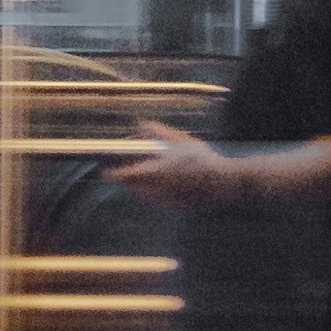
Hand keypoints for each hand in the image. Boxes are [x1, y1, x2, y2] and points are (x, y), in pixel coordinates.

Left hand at [121, 126, 242, 208]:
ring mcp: (166, 201)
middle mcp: (157, 190)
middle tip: (130, 168)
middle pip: (133, 188)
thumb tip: (141, 124)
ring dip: (141, 187)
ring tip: (150, 174)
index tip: (107, 171)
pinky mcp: (176, 206)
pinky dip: (155, 193)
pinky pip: (158, 201)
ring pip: (145, 196)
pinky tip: (166, 183)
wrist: (223, 182)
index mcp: (155, 172)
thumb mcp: (179, 140)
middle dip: (129, 179)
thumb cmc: (201, 159)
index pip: (125, 176)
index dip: (113, 174)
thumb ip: (158, 132)